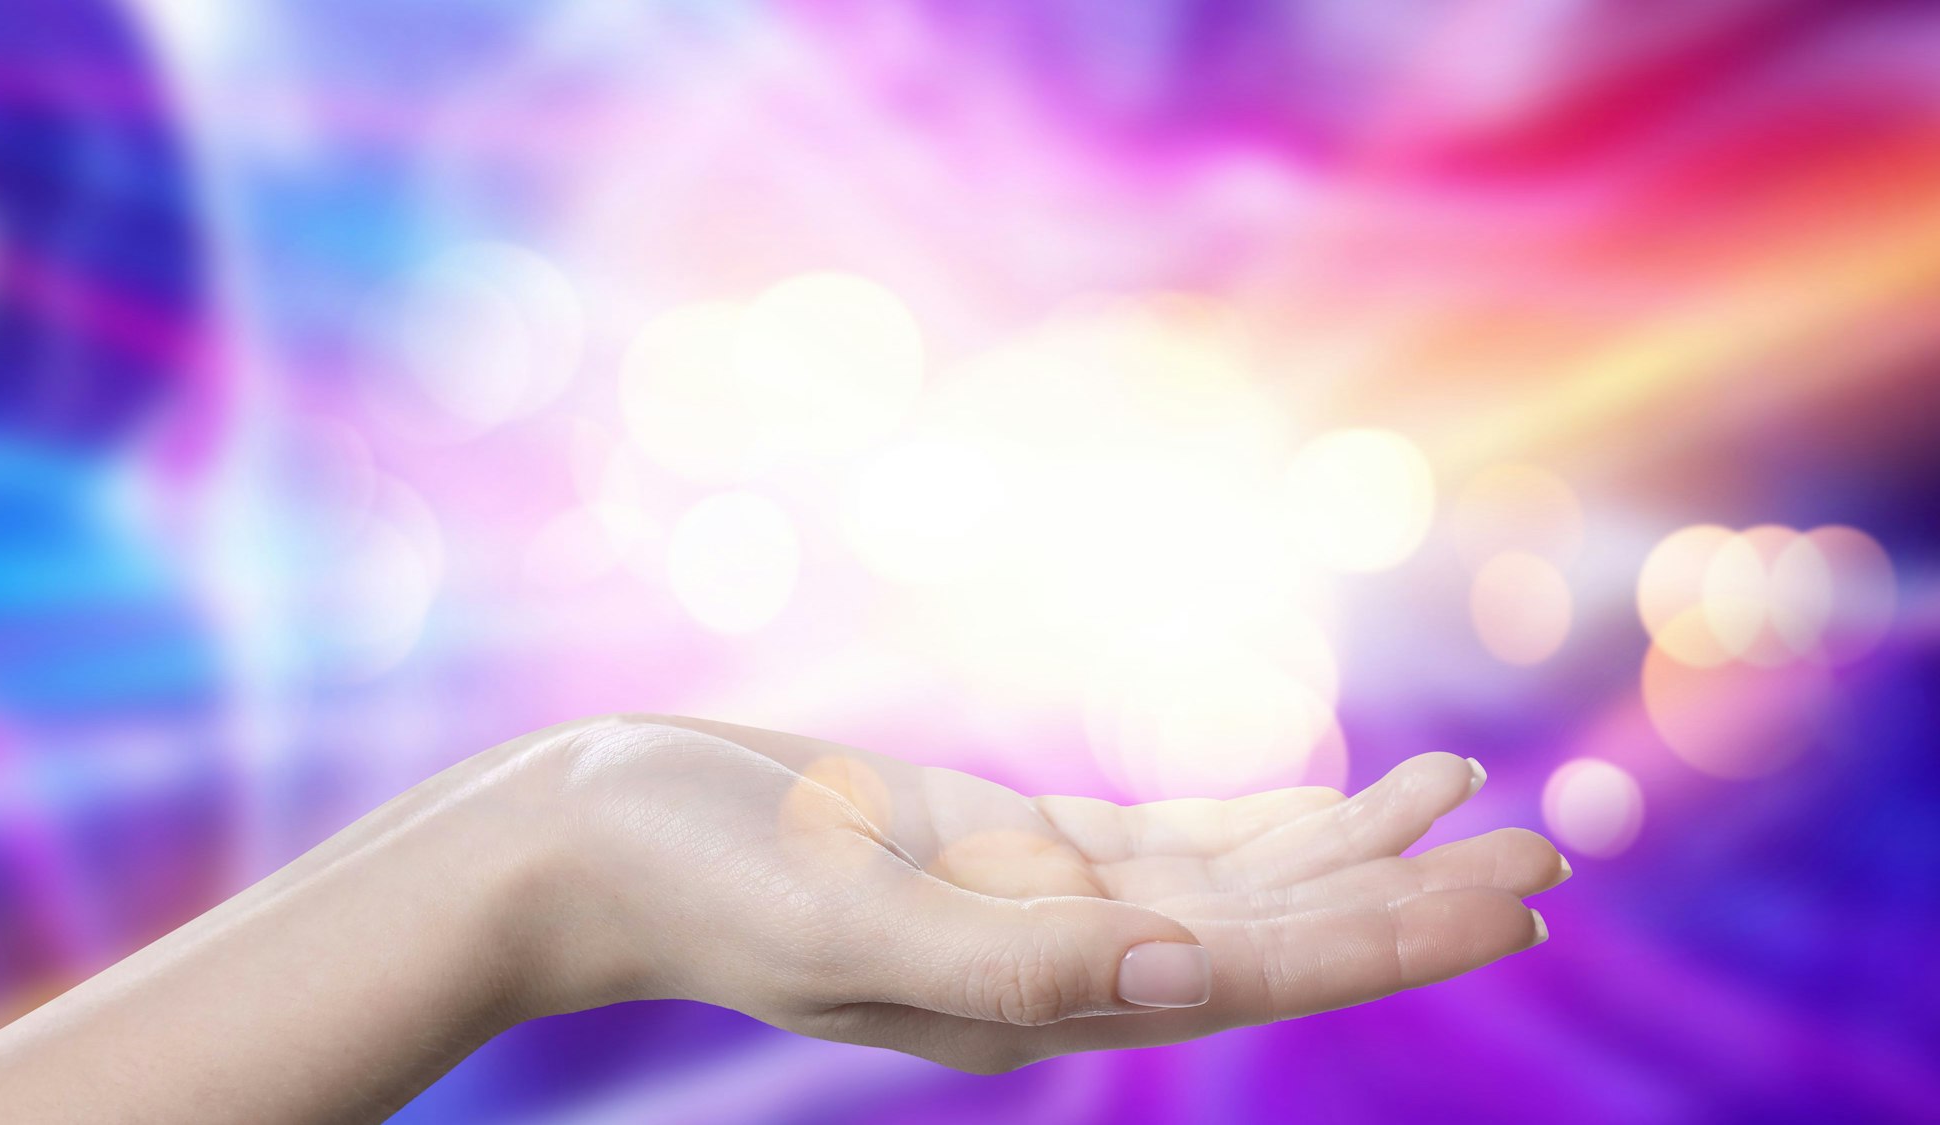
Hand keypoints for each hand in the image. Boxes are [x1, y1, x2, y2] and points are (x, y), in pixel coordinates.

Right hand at [495, 714, 1565, 1072]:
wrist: (599, 834)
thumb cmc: (699, 880)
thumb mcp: (847, 918)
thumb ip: (1013, 960)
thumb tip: (1187, 969)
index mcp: (1037, 999)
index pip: (1255, 968)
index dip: (1387, 934)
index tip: (1508, 892)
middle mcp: (1060, 963)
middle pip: (1275, 930)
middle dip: (1406, 895)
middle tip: (1546, 850)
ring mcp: (1038, 904)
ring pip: (1236, 877)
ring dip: (1350, 847)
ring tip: (1468, 798)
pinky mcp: (1008, 845)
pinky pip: (1166, 832)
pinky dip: (1253, 809)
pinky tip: (1321, 787)